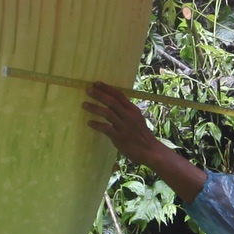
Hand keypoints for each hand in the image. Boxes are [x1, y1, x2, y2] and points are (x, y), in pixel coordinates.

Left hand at [84, 83, 207, 201]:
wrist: (149, 150)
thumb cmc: (141, 134)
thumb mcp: (137, 118)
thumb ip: (126, 111)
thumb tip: (113, 103)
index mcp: (133, 110)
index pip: (119, 95)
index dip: (107, 88)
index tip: (96, 83)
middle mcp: (129, 116)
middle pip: (112, 102)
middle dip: (99, 95)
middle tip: (88, 90)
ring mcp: (124, 127)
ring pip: (108, 113)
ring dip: (95, 108)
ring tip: (84, 104)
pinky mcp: (120, 137)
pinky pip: (106, 129)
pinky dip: (97, 125)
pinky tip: (89, 123)